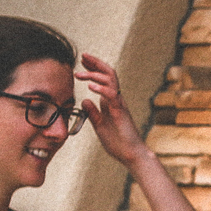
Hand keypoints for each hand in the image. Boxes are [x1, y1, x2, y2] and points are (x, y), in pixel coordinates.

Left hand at [75, 52, 148, 167]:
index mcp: (110, 101)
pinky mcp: (120, 112)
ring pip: (110, 81)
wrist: (130, 155)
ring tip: (79, 74)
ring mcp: (119, 104)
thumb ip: (92, 112)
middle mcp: (116, 99)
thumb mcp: (99, 125)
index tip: (82, 61)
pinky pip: (112, 96)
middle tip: (83, 56)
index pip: (103, 79)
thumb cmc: (117, 142)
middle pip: (109, 74)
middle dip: (95, 63)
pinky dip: (101, 89)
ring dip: (94, 74)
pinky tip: (90, 87)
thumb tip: (84, 100)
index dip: (93, 68)